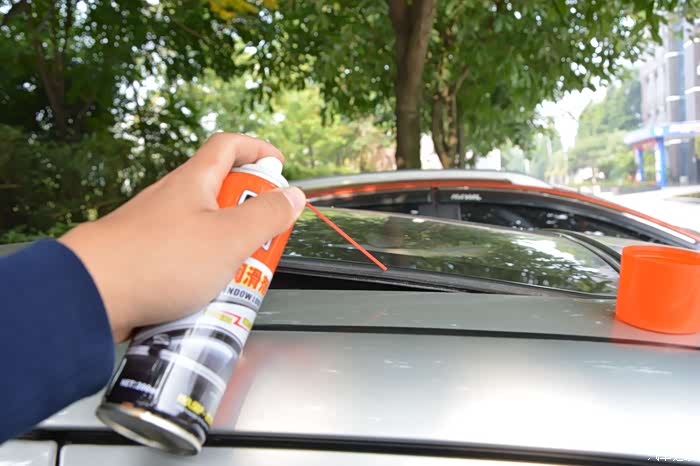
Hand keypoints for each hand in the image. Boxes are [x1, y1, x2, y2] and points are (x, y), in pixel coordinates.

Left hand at [59, 133, 305, 341]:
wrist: (91, 295)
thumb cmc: (158, 260)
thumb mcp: (229, 237)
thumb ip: (267, 216)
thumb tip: (294, 196)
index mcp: (192, 182)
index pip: (228, 146)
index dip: (258, 151)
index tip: (279, 168)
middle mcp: (171, 200)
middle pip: (220, 193)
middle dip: (250, 214)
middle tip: (265, 238)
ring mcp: (154, 229)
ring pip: (203, 231)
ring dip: (228, 248)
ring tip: (239, 275)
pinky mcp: (144, 259)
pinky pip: (184, 259)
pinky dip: (203, 272)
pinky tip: (206, 295)